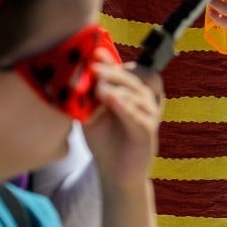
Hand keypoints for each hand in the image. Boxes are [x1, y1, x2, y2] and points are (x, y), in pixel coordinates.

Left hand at [83, 49, 162, 191]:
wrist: (114, 174)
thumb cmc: (104, 139)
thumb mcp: (92, 112)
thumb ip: (89, 94)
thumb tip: (77, 73)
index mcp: (133, 91)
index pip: (129, 68)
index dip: (113, 60)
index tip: (95, 53)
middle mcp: (145, 99)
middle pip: (135, 77)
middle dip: (113, 71)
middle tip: (94, 68)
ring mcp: (149, 115)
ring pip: (138, 94)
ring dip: (119, 87)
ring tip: (100, 86)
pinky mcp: (148, 132)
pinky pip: (139, 116)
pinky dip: (126, 107)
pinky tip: (112, 100)